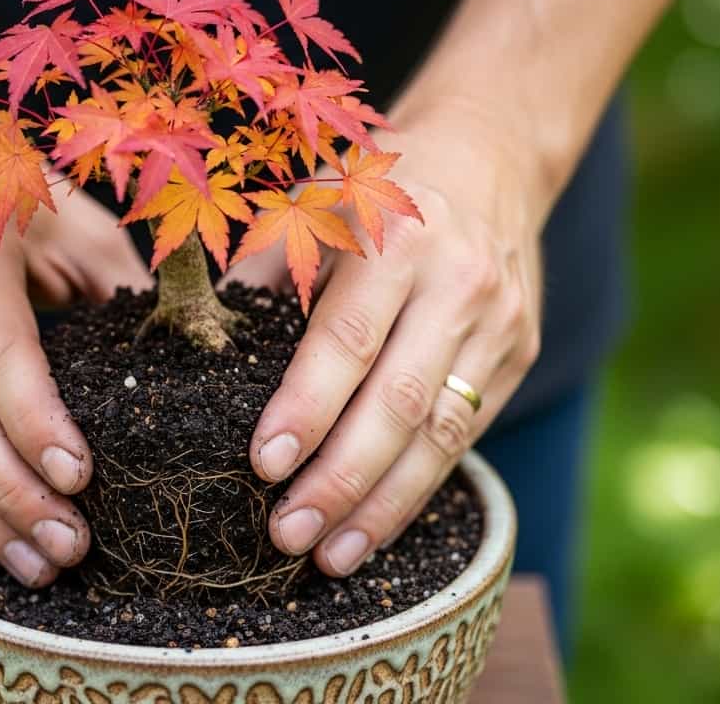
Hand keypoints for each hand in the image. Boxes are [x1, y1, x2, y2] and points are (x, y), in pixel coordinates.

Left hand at [249, 106, 546, 576]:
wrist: (491, 163)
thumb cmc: (375, 194)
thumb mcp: (314, 206)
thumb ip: (263, 272)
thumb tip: (200, 349)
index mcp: (395, 239)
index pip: (348, 339)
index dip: (307, 407)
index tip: (264, 465)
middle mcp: (455, 284)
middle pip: (399, 401)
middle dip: (341, 478)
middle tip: (287, 533)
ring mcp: (498, 325)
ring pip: (441, 434)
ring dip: (384, 505)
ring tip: (330, 556)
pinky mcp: (518, 357)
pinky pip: (465, 437)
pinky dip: (418, 489)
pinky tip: (375, 526)